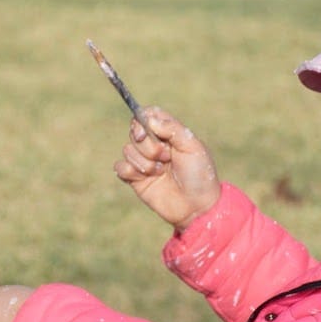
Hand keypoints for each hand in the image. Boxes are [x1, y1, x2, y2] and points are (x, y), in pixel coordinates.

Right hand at [114, 106, 220, 231]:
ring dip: (144, 162)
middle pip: (135, 131)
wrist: (196, 207)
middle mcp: (154, 145)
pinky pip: (120, 167)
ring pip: (127, 150)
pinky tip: (147, 178)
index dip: (143, 118)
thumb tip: (149, 119)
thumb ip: (172, 128)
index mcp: (169, 134)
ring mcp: (144, 162)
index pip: (148, 115)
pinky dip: (131, 171)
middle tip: (165, 156)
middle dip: (148, 144)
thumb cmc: (199, 175)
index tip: (148, 128)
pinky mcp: (135, 179)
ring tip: (161, 172)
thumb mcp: (192, 146)